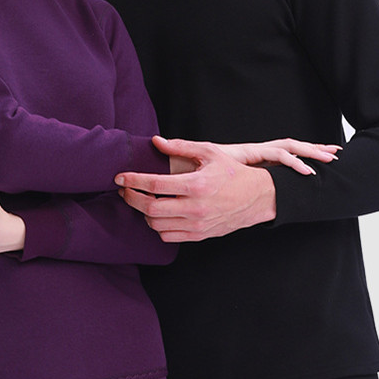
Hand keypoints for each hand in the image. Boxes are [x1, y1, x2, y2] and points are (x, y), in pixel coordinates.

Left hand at [115, 136, 337, 241]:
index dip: (133, 181)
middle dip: (131, 199)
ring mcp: (197, 225)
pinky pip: (168, 236)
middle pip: (150, 209)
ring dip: (143, 213)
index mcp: (196, 185)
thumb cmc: (233, 173)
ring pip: (156, 225)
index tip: (120, 177)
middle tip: (125, 190)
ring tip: (142, 200)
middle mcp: (195, 208)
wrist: (258, 198)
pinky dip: (157, 226)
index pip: (154, 185)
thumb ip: (181, 147)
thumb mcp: (210, 153)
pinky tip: (158, 214)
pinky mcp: (199, 235)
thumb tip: (157, 142)